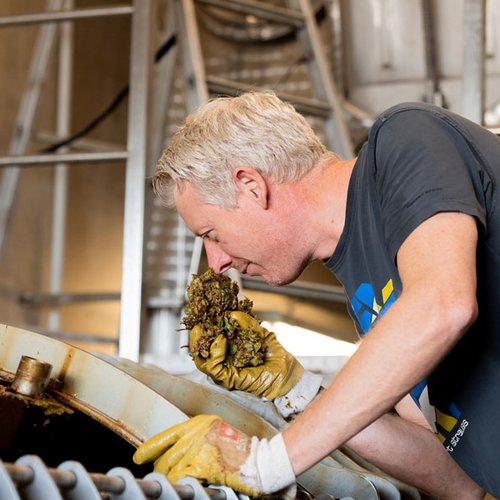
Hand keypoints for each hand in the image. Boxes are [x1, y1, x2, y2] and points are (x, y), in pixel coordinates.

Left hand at [133, 414, 295, 495]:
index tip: (140, 456)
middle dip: (160, 468)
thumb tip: (177, 452)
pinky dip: (179, 483)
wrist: (259, 459)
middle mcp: (196, 432)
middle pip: (166, 454)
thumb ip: (195, 439)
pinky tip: (180, 486)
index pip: (167, 434)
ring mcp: (198, 448)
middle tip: (159, 476)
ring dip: (168, 478)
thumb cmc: (240, 448)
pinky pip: (182, 477)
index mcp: (199, 423)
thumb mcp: (215, 432)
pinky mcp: (203, 464)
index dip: (150, 447)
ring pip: (171, 467)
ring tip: (168, 483)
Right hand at [189, 311, 303, 399]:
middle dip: (196, 335)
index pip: (211, 340)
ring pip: (202, 360)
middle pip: (201, 350)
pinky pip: (214, 366)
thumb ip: (248, 324)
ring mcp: (225, 371)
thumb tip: (232, 314)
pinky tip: (220, 339)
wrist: (287, 375)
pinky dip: (214, 351)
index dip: (204, 327)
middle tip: (197, 320)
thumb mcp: (261, 335)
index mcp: (230, 351)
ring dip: (200, 342)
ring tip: (203, 328)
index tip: (203, 313)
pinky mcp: (229, 379)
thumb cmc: (276, 357)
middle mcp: (224, 362)